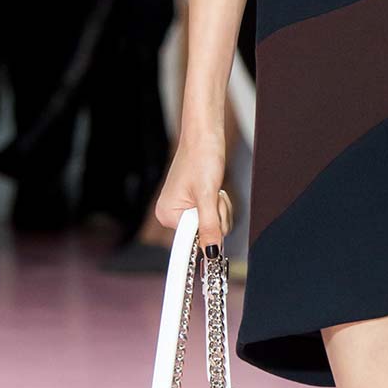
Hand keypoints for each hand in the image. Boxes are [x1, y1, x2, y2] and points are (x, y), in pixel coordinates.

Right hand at [156, 133, 232, 252]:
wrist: (205, 136)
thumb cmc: (201, 157)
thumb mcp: (208, 196)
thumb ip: (209, 226)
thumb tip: (211, 252)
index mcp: (167, 215)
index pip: (191, 241)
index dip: (206, 235)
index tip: (213, 239)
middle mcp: (171, 215)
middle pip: (204, 234)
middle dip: (216, 217)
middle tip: (214, 196)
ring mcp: (183, 209)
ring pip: (213, 226)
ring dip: (220, 210)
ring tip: (213, 190)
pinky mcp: (194, 204)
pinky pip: (214, 216)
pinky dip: (219, 206)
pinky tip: (214, 191)